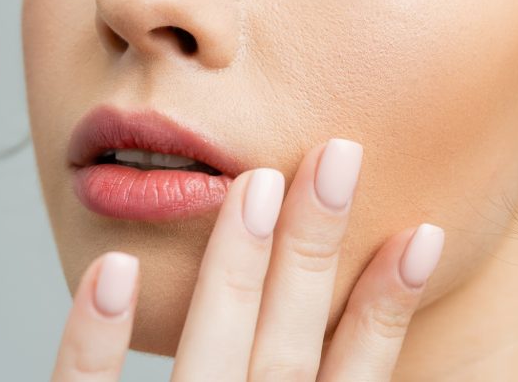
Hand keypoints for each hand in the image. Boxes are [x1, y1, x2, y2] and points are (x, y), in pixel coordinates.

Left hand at [50, 138, 445, 380]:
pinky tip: (106, 272)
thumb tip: (360, 359)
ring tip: (256, 186)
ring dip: (234, 271)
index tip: (423, 235)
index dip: (388, 307)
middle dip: (316, 250)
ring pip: (210, 359)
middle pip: (289, 346)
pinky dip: (94, 343)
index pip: (354, 376)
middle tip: (336, 158)